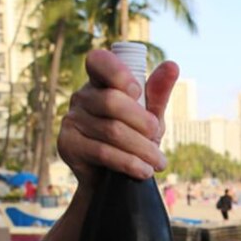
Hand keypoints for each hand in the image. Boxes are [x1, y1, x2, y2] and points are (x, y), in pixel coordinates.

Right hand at [59, 49, 179, 187]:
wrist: (110, 178)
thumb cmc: (132, 138)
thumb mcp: (148, 115)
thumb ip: (158, 93)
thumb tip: (172, 66)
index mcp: (99, 82)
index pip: (99, 61)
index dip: (118, 73)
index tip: (137, 92)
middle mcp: (82, 97)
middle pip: (111, 101)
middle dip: (142, 121)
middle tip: (157, 135)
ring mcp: (72, 120)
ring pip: (112, 130)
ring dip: (142, 148)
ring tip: (158, 161)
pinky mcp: (68, 144)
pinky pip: (103, 152)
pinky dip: (129, 163)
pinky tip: (143, 170)